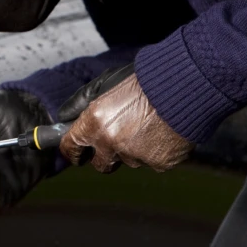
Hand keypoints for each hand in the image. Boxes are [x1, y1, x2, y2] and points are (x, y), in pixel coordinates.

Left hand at [58, 65, 193, 172]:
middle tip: (115, 140)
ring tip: (147, 124)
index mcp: (95, 123)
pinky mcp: (159, 163)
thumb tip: (63, 117)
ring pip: (129, 161)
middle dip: (104, 156)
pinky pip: (152, 162)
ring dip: (133, 149)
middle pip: (101, 164)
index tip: (76, 153)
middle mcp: (112, 143)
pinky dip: (155, 150)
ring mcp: (137, 156)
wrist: (183, 84)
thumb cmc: (143, 81)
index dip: (73, 151)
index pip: (71, 148)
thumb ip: (80, 102)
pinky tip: (162, 131)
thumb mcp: (104, 83)